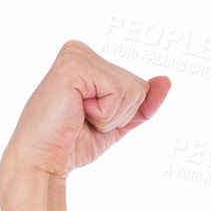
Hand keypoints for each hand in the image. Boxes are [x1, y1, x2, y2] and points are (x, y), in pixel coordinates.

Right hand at [0, 40, 170, 179]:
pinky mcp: (73, 66)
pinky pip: (118, 92)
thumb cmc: (74, 142)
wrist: (43, 161)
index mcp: (88, 59)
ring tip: (79, 116)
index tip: (89, 117)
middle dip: (119, 115)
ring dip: (110, 116)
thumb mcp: (118, 122)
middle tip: (83, 119)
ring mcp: (76, 54)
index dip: (125, 114)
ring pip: (132, 90)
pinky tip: (76, 112)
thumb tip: (166, 80)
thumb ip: (143, 103)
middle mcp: (80, 50)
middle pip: (139, 86)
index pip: (139, 86)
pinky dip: (103, 114)